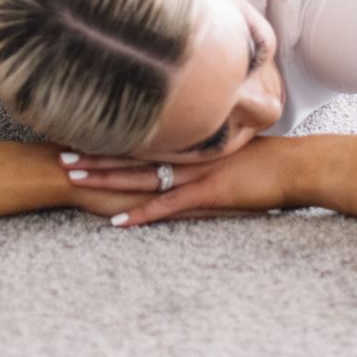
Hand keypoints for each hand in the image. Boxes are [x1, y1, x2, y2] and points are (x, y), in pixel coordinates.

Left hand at [57, 138, 288, 225]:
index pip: (141, 139)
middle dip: (95, 155)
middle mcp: (185, 154)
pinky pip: (167, 205)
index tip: (81, 134)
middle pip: (131, 154)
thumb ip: (205, 152)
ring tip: (74, 179)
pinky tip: (118, 222)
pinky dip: (142, 214)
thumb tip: (185, 155)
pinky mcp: (207, 194)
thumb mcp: (229, 150)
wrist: (294, 167)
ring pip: (140, 175)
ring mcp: (194, 172)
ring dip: (106, 178)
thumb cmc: (266, 161)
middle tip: (61, 156)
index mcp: (189, 142)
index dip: (110, 139)